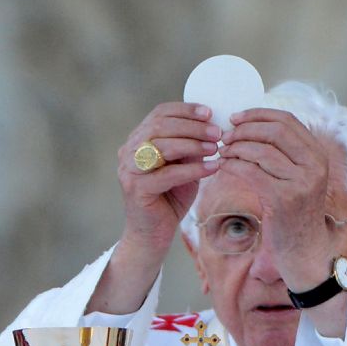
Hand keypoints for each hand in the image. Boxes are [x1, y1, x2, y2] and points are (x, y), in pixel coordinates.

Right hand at [117, 102, 220, 257]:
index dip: (185, 110)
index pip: (159, 114)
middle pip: (159, 126)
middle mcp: (129, 151)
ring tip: (216, 148)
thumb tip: (211, 126)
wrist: (153, 235)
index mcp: (138, 141)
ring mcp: (129, 170)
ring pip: (161, 146)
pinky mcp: (136, 189)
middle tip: (217, 133)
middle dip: (192, 126)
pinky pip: (167, 174)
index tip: (210, 113)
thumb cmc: (170, 199)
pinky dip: (192, 169)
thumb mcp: (183, 166)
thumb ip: (190, 147)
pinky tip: (212, 168)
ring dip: (193, 144)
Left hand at [218, 108, 333, 283]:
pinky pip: (251, 172)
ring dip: (236, 148)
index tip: (236, 117)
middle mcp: (314, 164)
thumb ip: (282, 154)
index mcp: (318, 154)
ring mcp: (301, 181)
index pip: (287, 120)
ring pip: (261, 151)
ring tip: (222, 152)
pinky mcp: (284, 199)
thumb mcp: (296, 178)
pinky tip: (223, 166)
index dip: (258, 114)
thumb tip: (249, 127)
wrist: (303, 250)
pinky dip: (233, 165)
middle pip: (274, 131)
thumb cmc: (293, 212)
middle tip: (225, 135)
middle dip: (245, 129)